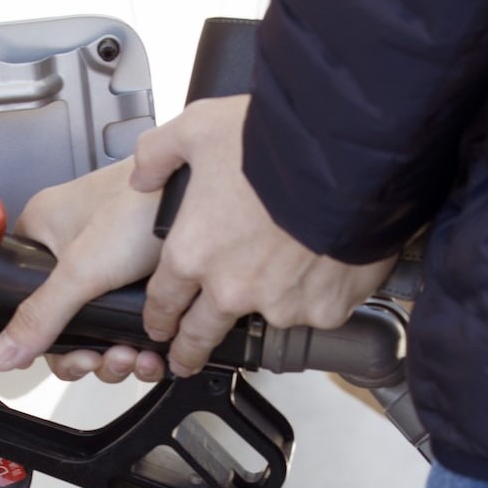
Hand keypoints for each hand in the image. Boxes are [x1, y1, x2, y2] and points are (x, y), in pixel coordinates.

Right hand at [0, 160, 168, 381]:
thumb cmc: (144, 204)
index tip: (75, 357)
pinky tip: (154, 351)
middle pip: (67, 324)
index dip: (46, 341)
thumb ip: (41, 316)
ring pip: (102, 328)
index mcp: (42, 234)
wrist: (207, 191)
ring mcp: (110, 263)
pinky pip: (132, 322)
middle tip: (108, 358)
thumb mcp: (82, 269)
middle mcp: (72, 248)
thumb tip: (1, 353)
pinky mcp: (144, 274)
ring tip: (137, 355)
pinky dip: (142, 345)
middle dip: (91, 354)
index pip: (25, 302)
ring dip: (119, 355)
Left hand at [132, 95, 394, 376]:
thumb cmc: (274, 143)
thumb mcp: (198, 129)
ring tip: (285, 274)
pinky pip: (317, 310)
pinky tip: (324, 263)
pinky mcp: (324, 309)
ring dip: (269, 303)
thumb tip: (143, 175)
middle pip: (200, 335)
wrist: (345, 158)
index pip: (162, 301)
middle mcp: (231, 288)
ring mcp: (280, 304)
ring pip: (267, 317)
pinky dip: (319, 293)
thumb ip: (159, 155)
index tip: (160, 325)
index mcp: (193, 252)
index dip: (158, 317)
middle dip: (189, 351)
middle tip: (187, 359)